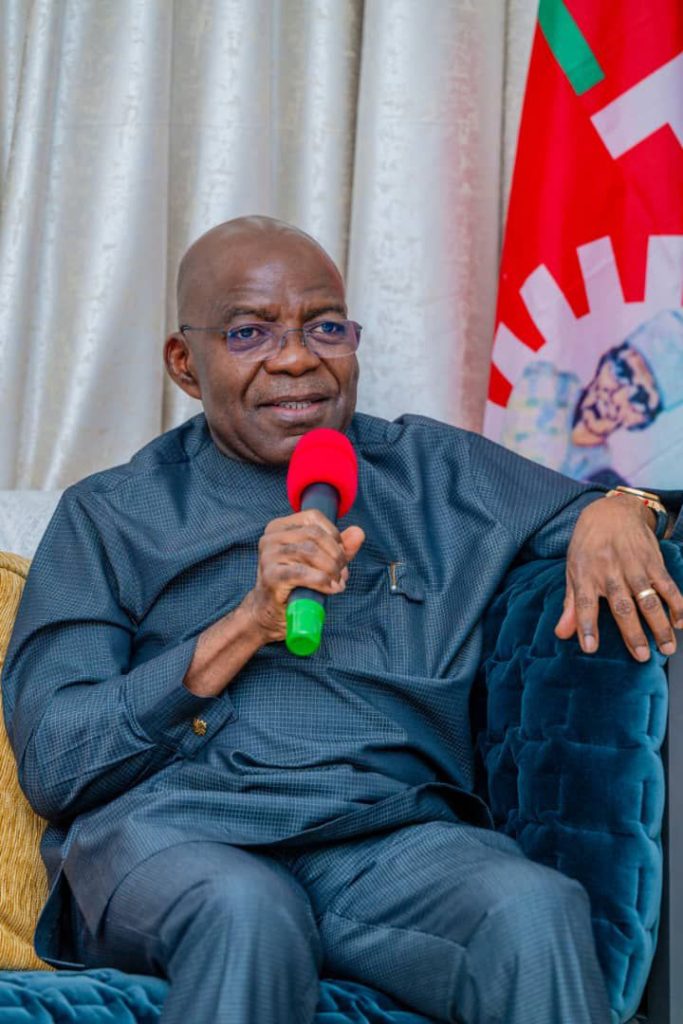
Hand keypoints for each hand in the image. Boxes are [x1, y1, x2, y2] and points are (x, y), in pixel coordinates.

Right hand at [241, 509, 364, 644]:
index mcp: (279, 527)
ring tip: (337, 583)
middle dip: (336, 554)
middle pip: (314, 535)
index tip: (341, 554)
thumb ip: (340, 546)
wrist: (270, 611)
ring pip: (310, 552)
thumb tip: (359, 533)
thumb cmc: (296, 583)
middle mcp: (270, 538)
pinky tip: (330, 589)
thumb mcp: (320, 561)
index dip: (334, 535)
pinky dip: (322, 581)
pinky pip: (303, 573)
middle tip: (342, 573)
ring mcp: (268, 556)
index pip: (313, 517)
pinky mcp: (271, 576)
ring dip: (331, 569)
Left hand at [554, 494, 682, 660]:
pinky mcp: (653, 561)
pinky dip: (677, 604)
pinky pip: (668, 585)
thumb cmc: (588, 546)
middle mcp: (609, 572)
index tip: (590, 648)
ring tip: (667, 648)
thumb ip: (571, 605)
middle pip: (622, 606)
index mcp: (585, 575)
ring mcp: (633, 566)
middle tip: (641, 656)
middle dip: (632, 633)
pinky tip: (681, 622)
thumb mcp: (573, 570)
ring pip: (648, 599)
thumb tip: (561, 634)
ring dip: (659, 625)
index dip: (587, 626)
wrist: (612, 511)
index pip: (584, 604)